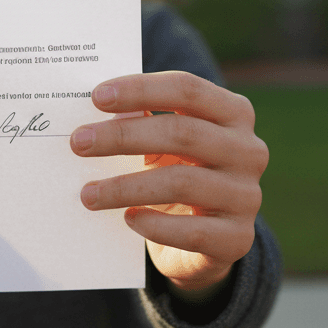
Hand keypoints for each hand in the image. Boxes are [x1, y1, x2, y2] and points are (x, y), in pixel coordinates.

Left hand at [71, 71, 267, 297]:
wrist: (206, 238)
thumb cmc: (178, 171)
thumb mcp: (166, 142)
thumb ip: (144, 119)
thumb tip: (105, 111)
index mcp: (234, 113)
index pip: (188, 90)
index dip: (141, 89)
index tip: (96, 97)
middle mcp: (248, 150)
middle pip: (182, 133)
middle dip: (123, 136)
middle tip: (79, 143)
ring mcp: (247, 195)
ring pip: (182, 182)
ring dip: (125, 187)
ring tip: (87, 193)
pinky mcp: (237, 238)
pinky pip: (192, 231)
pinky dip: (155, 225)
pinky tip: (128, 220)